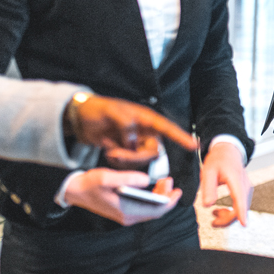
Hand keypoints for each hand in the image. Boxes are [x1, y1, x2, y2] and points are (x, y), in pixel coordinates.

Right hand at [62, 170, 181, 225]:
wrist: (75, 191)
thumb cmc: (90, 184)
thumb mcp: (107, 177)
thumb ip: (127, 178)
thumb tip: (146, 180)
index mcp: (126, 211)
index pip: (156, 211)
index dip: (169, 201)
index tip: (177, 189)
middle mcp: (128, 217)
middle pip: (156, 211)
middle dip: (166, 196)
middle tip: (169, 180)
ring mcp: (127, 215)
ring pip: (151, 209)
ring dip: (160, 196)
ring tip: (164, 181)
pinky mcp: (125, 210)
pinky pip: (145, 207)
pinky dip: (152, 197)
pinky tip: (153, 186)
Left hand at [68, 95, 198, 162]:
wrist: (79, 118)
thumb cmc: (97, 109)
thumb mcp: (111, 112)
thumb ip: (125, 124)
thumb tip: (134, 141)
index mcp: (145, 118)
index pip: (166, 128)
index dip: (181, 137)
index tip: (194, 146)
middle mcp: (144, 131)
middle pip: (152, 152)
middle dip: (135, 158)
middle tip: (114, 153)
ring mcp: (135, 142)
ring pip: (140, 160)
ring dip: (124, 160)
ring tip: (108, 150)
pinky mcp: (126, 151)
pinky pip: (129, 163)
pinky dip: (118, 161)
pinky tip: (107, 150)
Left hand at [200, 141, 251, 227]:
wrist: (228, 151)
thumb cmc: (218, 160)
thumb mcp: (208, 171)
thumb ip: (208, 188)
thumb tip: (208, 205)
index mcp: (235, 179)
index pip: (240, 198)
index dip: (242, 212)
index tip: (244, 224)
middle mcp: (245, 185)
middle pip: (241, 208)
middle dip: (227, 219)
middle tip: (213, 223)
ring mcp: (247, 189)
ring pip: (242, 209)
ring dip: (228, 216)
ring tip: (214, 214)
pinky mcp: (246, 192)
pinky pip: (241, 206)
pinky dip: (232, 212)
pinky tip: (220, 210)